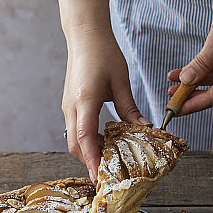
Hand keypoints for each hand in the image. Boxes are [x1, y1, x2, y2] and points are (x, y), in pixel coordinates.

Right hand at [62, 26, 150, 180]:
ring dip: (89, 151)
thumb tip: (144, 128)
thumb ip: (130, 108)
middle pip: (75, 145)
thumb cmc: (103, 53)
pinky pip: (76, 129)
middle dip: (90, 161)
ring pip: (74, 139)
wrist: (85, 36)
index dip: (92, 160)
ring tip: (110, 157)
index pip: (85, 138)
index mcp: (84, 100)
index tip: (99, 177)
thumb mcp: (121, 81)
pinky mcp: (70, 105)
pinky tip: (104, 139)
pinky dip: (88, 140)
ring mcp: (68, 106)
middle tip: (109, 173)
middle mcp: (71, 107)